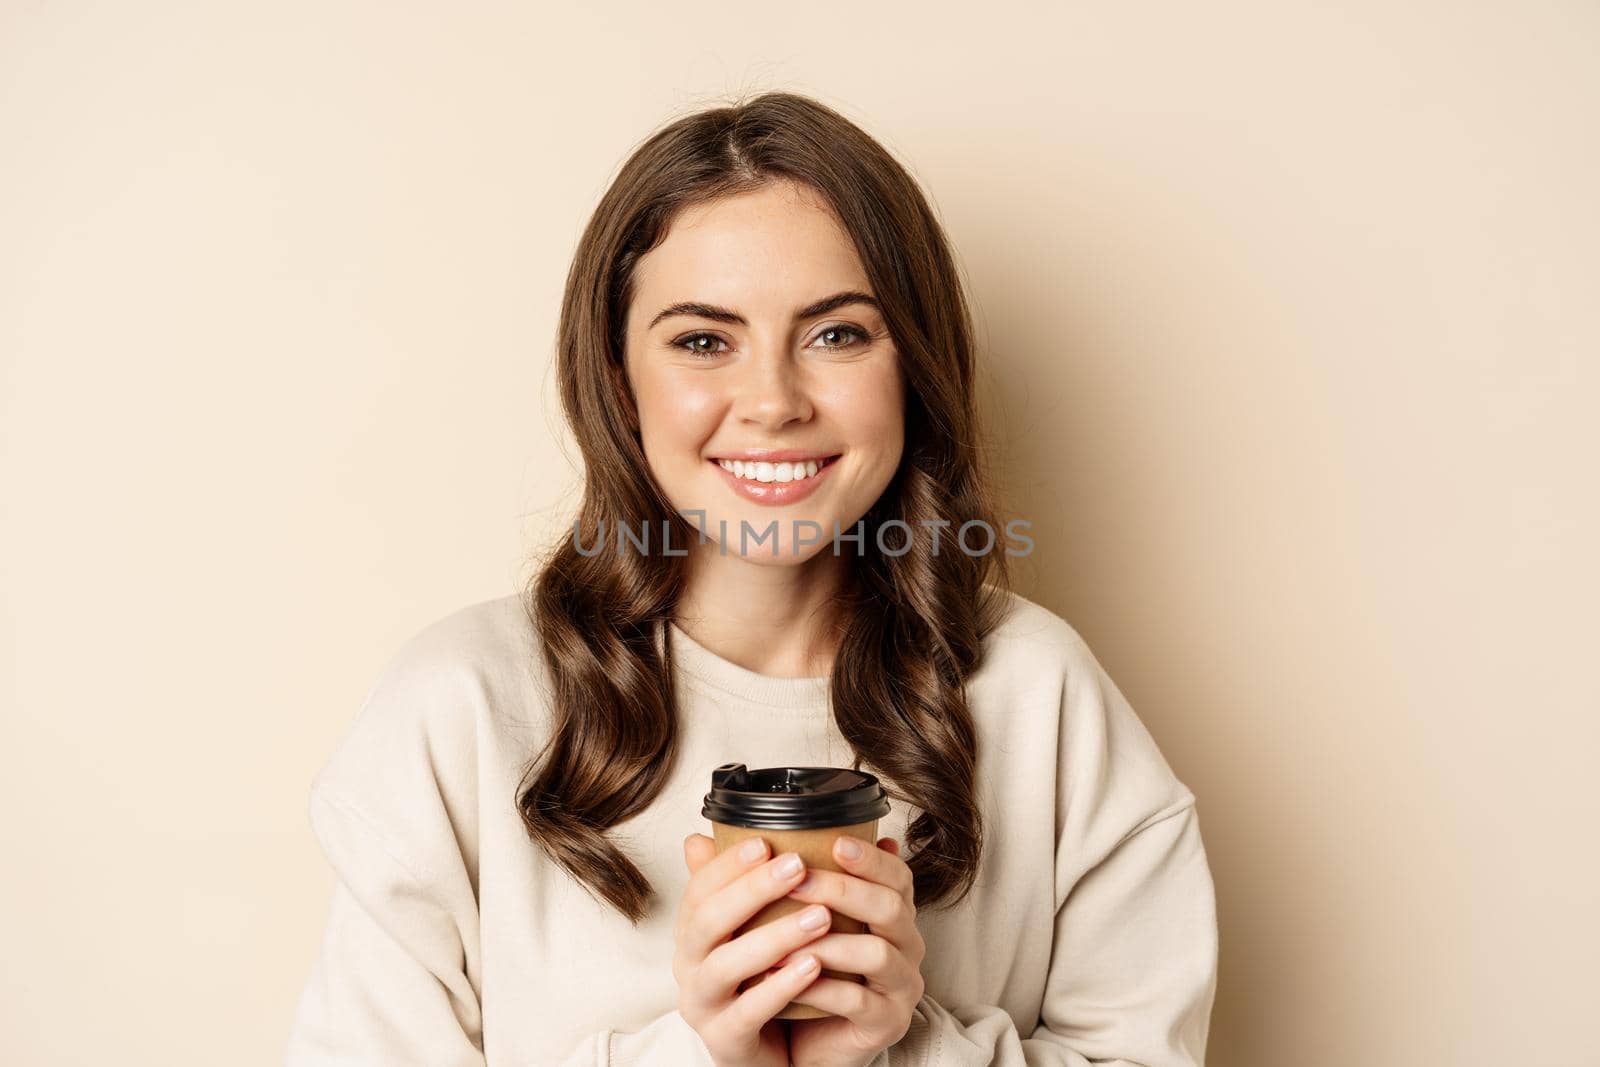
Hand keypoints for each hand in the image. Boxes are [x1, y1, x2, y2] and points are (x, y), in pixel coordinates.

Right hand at [675, 833, 834, 1066]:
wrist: (761, 1051)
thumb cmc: (755, 982)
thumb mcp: (748, 931)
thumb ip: (741, 886)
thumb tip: (724, 832)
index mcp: (692, 933)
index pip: (699, 889)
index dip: (729, 864)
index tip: (767, 841)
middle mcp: (688, 966)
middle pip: (708, 921)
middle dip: (753, 890)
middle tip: (798, 866)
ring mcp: (702, 1005)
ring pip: (727, 966)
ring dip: (775, 937)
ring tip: (821, 916)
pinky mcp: (724, 1040)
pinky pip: (750, 1011)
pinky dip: (782, 987)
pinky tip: (814, 965)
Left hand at [780, 836, 925, 1066]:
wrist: (813, 1039)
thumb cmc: (808, 972)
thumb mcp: (794, 923)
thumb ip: (770, 881)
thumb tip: (712, 838)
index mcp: (891, 914)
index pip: (897, 875)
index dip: (871, 857)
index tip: (835, 842)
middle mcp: (906, 945)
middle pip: (890, 907)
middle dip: (842, 890)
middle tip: (796, 881)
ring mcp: (901, 985)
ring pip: (876, 953)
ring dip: (827, 942)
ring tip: (782, 936)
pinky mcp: (888, 1022)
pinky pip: (857, 1002)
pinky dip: (820, 989)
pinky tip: (788, 980)